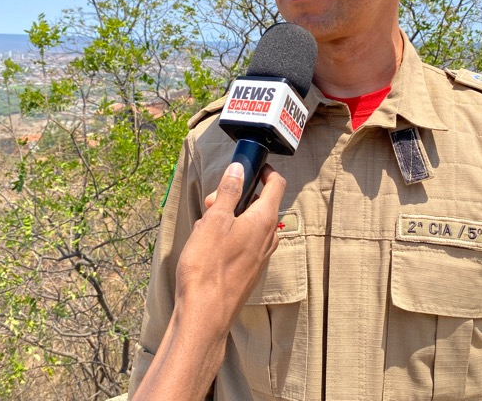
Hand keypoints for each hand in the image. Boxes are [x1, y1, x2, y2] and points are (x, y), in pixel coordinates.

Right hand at [175, 162, 285, 331]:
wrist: (205, 314)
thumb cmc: (208, 267)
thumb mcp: (214, 221)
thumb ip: (228, 192)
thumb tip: (239, 169)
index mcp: (264, 220)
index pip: (277, 185)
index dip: (266, 172)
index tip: (250, 168)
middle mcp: (269, 237)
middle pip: (260, 204)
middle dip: (237, 197)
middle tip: (210, 202)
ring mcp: (261, 256)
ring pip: (250, 225)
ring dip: (230, 218)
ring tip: (204, 227)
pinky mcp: (250, 270)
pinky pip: (245, 243)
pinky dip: (230, 236)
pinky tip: (208, 246)